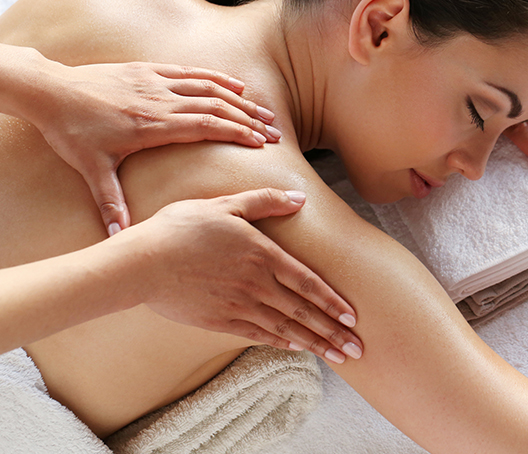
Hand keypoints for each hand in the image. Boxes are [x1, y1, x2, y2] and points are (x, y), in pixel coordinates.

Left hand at [33, 61, 280, 235]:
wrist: (49, 91)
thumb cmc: (70, 131)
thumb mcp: (90, 170)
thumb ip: (110, 202)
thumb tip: (119, 236)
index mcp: (151, 125)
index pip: (205, 126)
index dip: (236, 133)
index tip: (261, 144)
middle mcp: (160, 100)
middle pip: (215, 106)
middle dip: (249, 120)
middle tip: (275, 132)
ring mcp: (156, 82)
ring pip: (208, 87)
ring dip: (240, 99)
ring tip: (265, 111)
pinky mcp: (148, 70)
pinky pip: (190, 71)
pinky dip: (216, 77)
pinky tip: (235, 84)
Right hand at [117, 188, 362, 362]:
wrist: (141, 263)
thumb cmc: (181, 228)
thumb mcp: (225, 204)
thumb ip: (264, 201)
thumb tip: (299, 198)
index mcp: (262, 254)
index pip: (307, 282)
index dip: (331, 301)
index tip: (351, 317)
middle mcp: (256, 283)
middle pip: (303, 311)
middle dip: (332, 332)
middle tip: (357, 349)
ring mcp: (239, 305)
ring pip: (285, 328)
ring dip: (314, 343)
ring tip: (337, 357)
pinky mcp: (220, 320)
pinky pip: (258, 335)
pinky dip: (281, 343)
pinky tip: (297, 348)